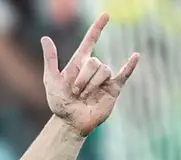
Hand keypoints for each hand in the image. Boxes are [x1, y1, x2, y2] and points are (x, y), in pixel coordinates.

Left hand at [41, 14, 139, 135]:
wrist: (70, 122)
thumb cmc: (59, 103)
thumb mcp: (51, 80)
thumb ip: (50, 59)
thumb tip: (45, 37)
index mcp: (79, 64)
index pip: (90, 41)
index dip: (97, 28)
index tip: (106, 15)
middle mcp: (93, 69)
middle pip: (95, 62)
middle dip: (83, 78)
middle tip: (75, 92)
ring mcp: (104, 78)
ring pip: (104, 71)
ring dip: (92, 85)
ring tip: (84, 97)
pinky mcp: (113, 89)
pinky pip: (123, 75)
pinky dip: (130, 66)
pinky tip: (135, 56)